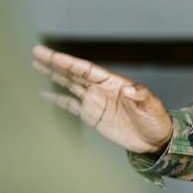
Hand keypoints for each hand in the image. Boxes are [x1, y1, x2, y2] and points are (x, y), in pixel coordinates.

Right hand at [31, 45, 173, 153]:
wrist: (155, 140)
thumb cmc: (156, 121)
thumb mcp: (152, 107)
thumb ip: (140, 98)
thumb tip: (130, 89)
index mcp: (114, 84)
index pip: (87, 70)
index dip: (69, 63)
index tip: (53, 55)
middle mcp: (101, 89)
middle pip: (74, 73)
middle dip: (55, 63)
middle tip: (36, 52)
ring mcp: (95, 101)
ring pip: (69, 84)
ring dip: (53, 75)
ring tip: (36, 64)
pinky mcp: (92, 116)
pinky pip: (70, 105)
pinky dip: (57, 98)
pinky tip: (43, 93)